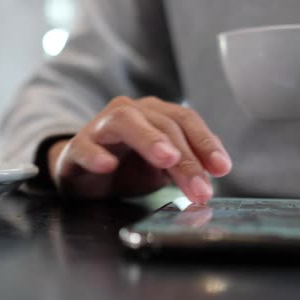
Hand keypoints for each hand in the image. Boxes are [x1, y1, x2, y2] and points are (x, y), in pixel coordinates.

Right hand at [47, 96, 231, 201]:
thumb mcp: (162, 167)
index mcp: (154, 114)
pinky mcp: (77, 146)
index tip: (222, 167)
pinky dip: (96, 155)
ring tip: (166, 159)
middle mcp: (129, 112)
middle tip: (200, 187)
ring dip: (149, 140)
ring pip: (125, 123)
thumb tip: (214, 175)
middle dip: (186, 158)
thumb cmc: (126, 165)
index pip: (185, 120)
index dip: (205, 142)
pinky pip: (85, 146)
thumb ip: (186, 165)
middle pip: (163, 126)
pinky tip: (108, 166)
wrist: (83, 171)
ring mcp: (101, 126)